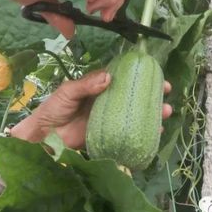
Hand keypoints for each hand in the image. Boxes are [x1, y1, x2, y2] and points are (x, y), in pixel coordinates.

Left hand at [10, 70, 172, 148]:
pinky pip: (127, 134)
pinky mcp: (107, 136)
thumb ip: (87, 84)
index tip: (156, 75)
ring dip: (151, 114)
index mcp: (98, 87)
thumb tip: (109, 77)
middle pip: (133, 97)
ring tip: (166, 113)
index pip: (123, 79)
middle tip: (167, 94)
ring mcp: (109, 120)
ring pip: (134, 115)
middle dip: (152, 96)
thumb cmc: (54, 108)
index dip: (139, 77)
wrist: (43, 136)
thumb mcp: (69, 91)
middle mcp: (107, 102)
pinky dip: (141, 134)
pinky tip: (155, 133)